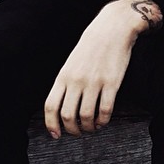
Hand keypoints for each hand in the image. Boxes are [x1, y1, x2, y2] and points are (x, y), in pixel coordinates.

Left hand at [44, 0, 161, 138]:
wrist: (112, 27)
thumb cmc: (91, 44)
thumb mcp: (71, 61)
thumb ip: (66, 82)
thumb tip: (62, 105)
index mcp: (64, 74)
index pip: (51, 105)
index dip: (51, 124)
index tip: (56, 135)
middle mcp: (77, 80)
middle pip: (68, 116)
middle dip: (72, 130)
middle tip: (78, 132)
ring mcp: (94, 82)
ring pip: (87, 117)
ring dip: (89, 128)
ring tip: (92, 127)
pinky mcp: (111, 83)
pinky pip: (105, 111)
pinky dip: (103, 121)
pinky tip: (103, 120)